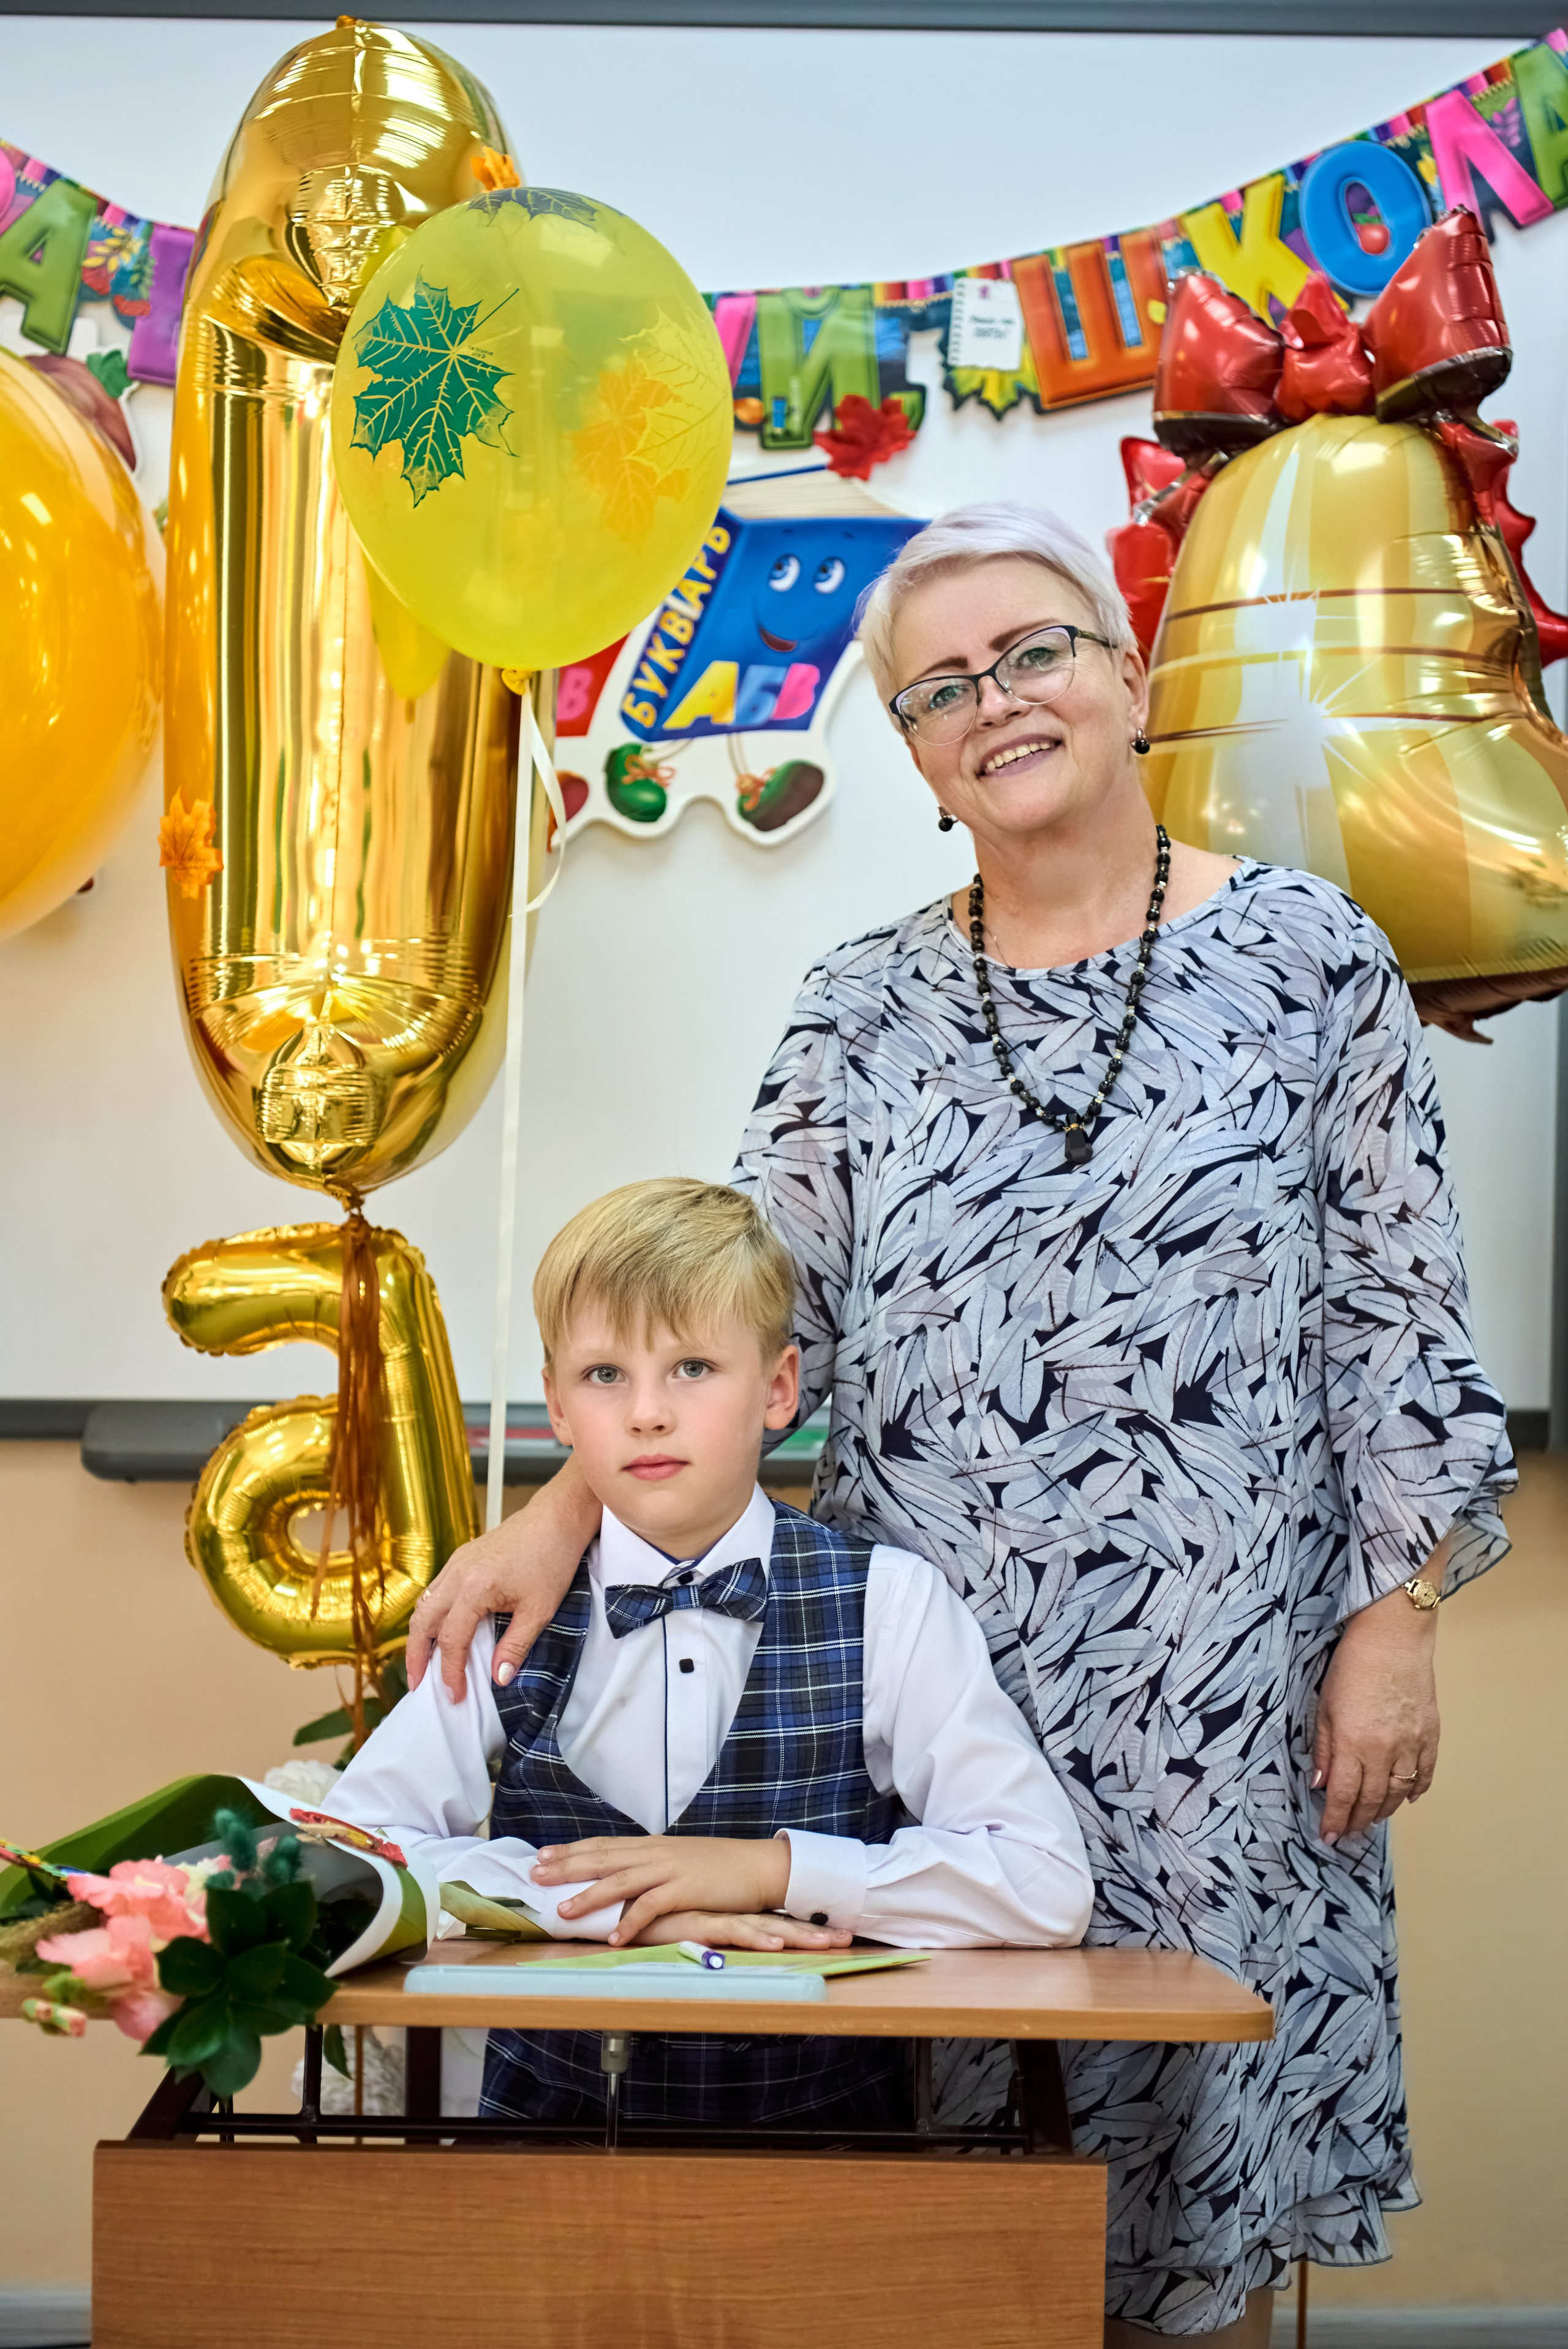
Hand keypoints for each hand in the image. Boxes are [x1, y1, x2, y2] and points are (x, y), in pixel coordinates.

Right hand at [405, 1459, 599, 1699]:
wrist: (557, 1518)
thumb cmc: (552, 1558)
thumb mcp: (539, 1610)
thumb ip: (515, 1646)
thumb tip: (498, 1678)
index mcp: (474, 1588)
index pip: (451, 1639)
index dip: (450, 1671)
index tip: (454, 1695)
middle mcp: (457, 1574)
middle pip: (422, 1622)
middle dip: (416, 1656)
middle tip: (417, 1685)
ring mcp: (457, 1563)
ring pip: (424, 1604)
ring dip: (419, 1635)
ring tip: (423, 1663)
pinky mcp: (462, 1558)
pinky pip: (436, 1591)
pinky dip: (430, 1615)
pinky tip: (439, 1630)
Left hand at [532, 1835, 793, 1944]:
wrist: (758, 1865)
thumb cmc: (719, 1866)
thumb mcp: (680, 1860)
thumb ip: (652, 1866)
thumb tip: (626, 1874)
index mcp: (652, 1845)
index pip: (603, 1845)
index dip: (572, 1850)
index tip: (542, 1855)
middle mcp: (656, 1853)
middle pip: (603, 1858)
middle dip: (567, 1867)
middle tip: (535, 1875)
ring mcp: (670, 1870)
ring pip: (621, 1881)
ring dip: (590, 1896)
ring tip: (563, 1911)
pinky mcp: (687, 1889)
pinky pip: (653, 1906)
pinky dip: (632, 1922)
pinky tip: (615, 1937)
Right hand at [626, 1910, 854, 1953]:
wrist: (622, 1903)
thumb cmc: (652, 1915)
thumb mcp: (685, 1924)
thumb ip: (705, 1928)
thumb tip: (726, 1935)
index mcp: (727, 1913)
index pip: (771, 1918)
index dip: (801, 1925)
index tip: (833, 1931)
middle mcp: (726, 1912)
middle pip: (776, 1922)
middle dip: (811, 1931)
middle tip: (845, 1938)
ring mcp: (715, 1915)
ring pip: (763, 1926)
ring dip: (795, 1934)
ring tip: (825, 1941)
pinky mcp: (697, 1923)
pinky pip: (732, 1931)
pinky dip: (755, 1939)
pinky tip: (775, 1945)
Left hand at [1313, 1580, 1439, 1844]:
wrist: (1394, 1638)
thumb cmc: (1352, 1666)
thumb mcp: (1324, 1705)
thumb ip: (1323, 1748)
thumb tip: (1319, 1783)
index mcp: (1352, 1743)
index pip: (1343, 1795)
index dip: (1335, 1820)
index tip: (1329, 1837)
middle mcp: (1383, 1751)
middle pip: (1371, 1799)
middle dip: (1358, 1820)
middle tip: (1349, 1833)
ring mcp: (1411, 1744)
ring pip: (1399, 1793)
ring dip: (1384, 1810)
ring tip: (1372, 1819)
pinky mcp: (1431, 1734)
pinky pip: (1425, 1773)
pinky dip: (1416, 1790)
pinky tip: (1407, 1799)